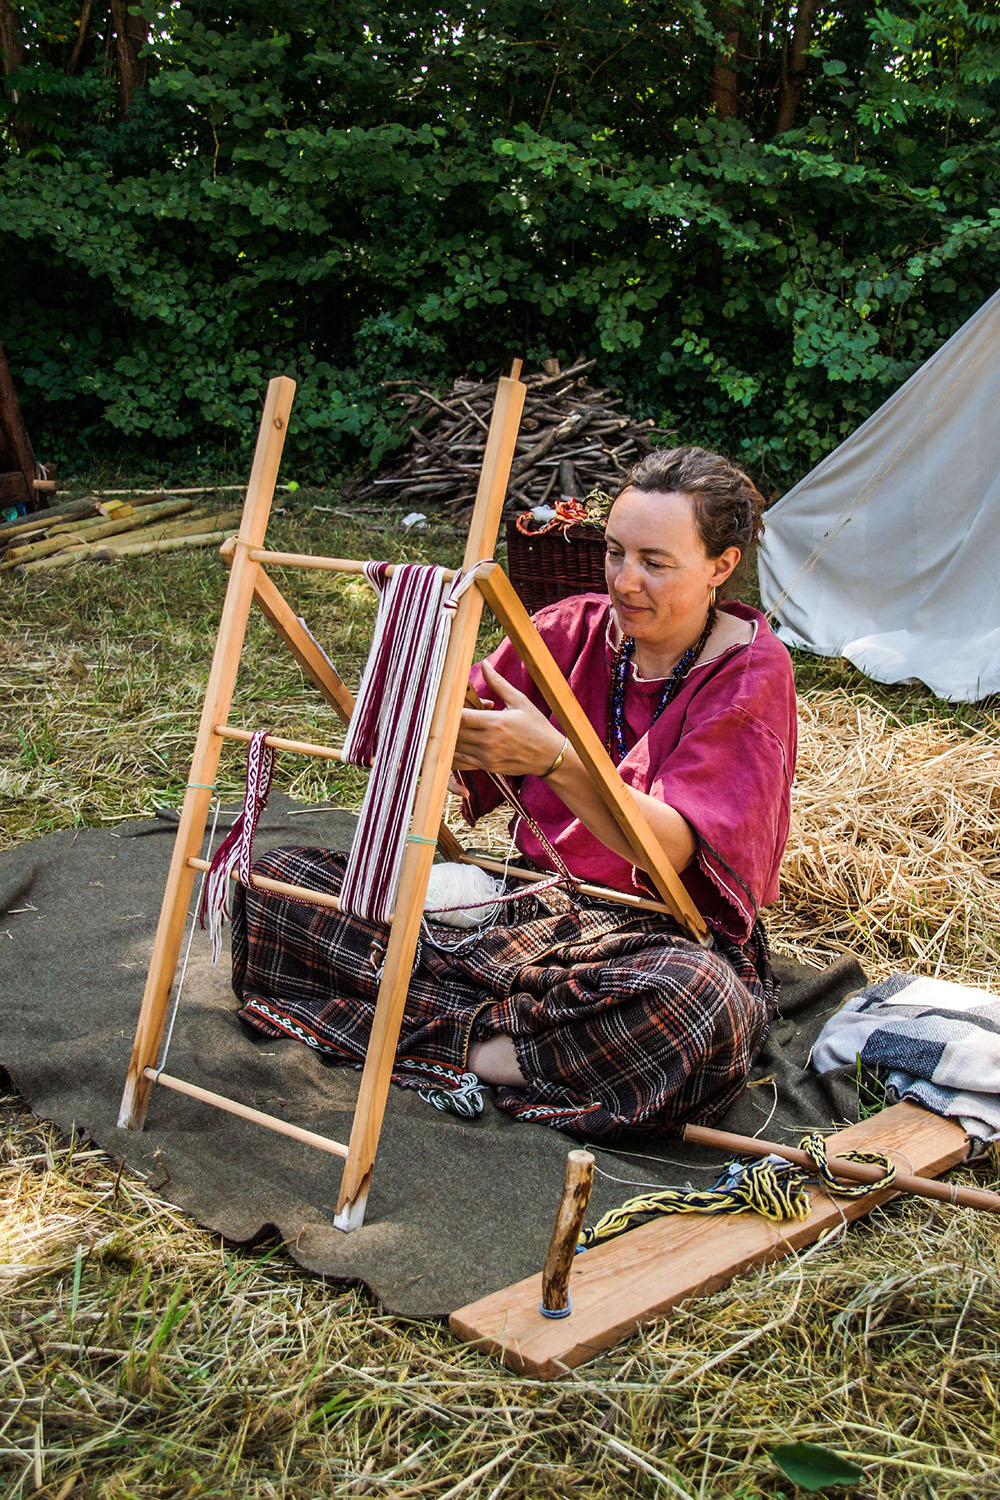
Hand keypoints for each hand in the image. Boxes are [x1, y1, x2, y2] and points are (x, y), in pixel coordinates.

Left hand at [454, 662, 565, 777]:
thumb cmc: (536, 726)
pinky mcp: (486, 767)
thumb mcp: (520, 701)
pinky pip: (461, 761)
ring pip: (454, 747)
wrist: (550, 756)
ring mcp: (486, 757)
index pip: (460, 716)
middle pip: (453, 731)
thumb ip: (498, 683)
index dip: (449, 709)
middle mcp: (488, 741)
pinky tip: (453, 742)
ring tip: (449, 725)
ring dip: (448, 736)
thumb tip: (485, 664)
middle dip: (447, 721)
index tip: (446, 701)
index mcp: (495, 722)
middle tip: (445, 711)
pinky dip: (453, 752)